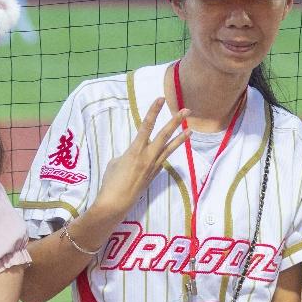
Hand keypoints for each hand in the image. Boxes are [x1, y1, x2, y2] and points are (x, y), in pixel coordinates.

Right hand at [98, 97, 190, 214]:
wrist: (116, 202)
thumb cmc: (111, 181)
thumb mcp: (116, 162)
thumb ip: (128, 153)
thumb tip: (135, 154)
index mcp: (136, 150)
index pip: (146, 126)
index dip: (154, 111)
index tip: (161, 99)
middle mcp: (148, 156)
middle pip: (164, 135)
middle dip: (175, 121)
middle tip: (186, 111)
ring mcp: (153, 166)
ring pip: (169, 149)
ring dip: (180, 139)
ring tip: (190, 130)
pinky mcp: (154, 175)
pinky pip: (163, 160)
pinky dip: (167, 153)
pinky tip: (171, 148)